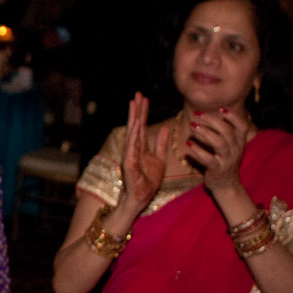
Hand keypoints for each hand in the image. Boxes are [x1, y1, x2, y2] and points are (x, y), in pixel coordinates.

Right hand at [119, 92, 167, 211]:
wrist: (140, 198)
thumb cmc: (148, 181)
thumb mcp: (159, 159)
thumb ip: (161, 144)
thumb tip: (163, 128)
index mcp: (140, 147)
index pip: (141, 126)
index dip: (143, 112)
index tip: (144, 98)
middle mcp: (133, 148)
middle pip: (135, 125)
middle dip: (136, 110)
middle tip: (137, 94)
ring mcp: (130, 155)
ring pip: (132, 132)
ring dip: (134, 118)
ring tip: (134, 104)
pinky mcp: (129, 163)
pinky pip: (132, 147)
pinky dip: (134, 135)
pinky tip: (136, 124)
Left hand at [183, 106, 249, 194]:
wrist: (226, 186)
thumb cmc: (224, 162)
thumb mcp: (230, 147)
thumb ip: (225, 133)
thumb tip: (213, 115)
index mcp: (240, 143)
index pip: (242, 126)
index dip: (233, 116)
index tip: (220, 109)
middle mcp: (235, 150)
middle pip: (227, 131)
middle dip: (213, 121)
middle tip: (198, 114)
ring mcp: (227, 160)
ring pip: (219, 143)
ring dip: (205, 133)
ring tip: (192, 126)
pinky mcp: (217, 169)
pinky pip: (208, 159)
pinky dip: (198, 151)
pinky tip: (188, 144)